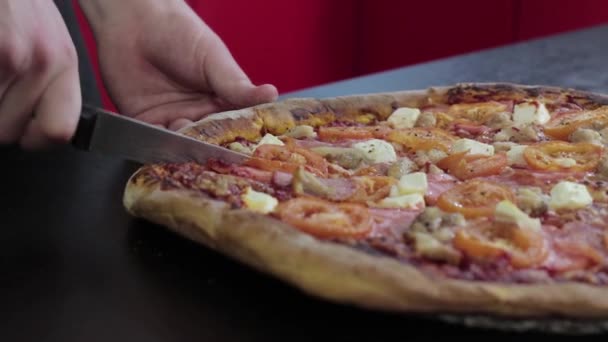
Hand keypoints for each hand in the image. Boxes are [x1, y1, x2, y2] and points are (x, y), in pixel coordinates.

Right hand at [0, 1, 80, 148]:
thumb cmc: (10, 2)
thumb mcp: (39, 32)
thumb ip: (44, 78)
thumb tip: (37, 127)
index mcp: (61, 59)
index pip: (60, 131)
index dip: (33, 139)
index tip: (21, 134)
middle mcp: (38, 59)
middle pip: (9, 132)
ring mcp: (6, 57)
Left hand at [80, 0, 277, 130]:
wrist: (135, 20)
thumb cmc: (180, 32)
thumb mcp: (214, 59)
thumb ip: (236, 85)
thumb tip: (271, 94)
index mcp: (220, 101)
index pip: (235, 126)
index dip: (240, 138)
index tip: (246, 146)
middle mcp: (198, 114)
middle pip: (209, 142)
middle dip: (211, 148)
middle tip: (214, 149)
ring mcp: (171, 120)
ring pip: (182, 146)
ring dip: (185, 148)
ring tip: (189, 137)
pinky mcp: (144, 122)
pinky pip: (153, 142)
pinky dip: (159, 147)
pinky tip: (166, 141)